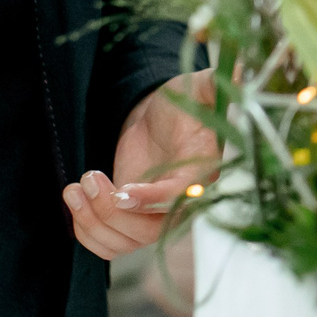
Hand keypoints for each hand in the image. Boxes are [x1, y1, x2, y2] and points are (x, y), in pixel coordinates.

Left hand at [63, 71, 222, 259]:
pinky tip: (76, 201)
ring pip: (124, 242)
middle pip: (148, 231)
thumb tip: (242, 71)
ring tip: (74, 187)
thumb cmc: (185, 103)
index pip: (180, 199)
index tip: (121, 192)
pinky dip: (86, 232)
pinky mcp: (133, 219)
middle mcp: (181, 205)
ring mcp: (156, 217)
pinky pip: (109, 244)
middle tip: (88, 177)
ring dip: (92, 222)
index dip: (151, 201)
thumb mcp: (198, 88)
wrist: (164, 120)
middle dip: (110, 212)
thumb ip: (214, 84)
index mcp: (202, 175)